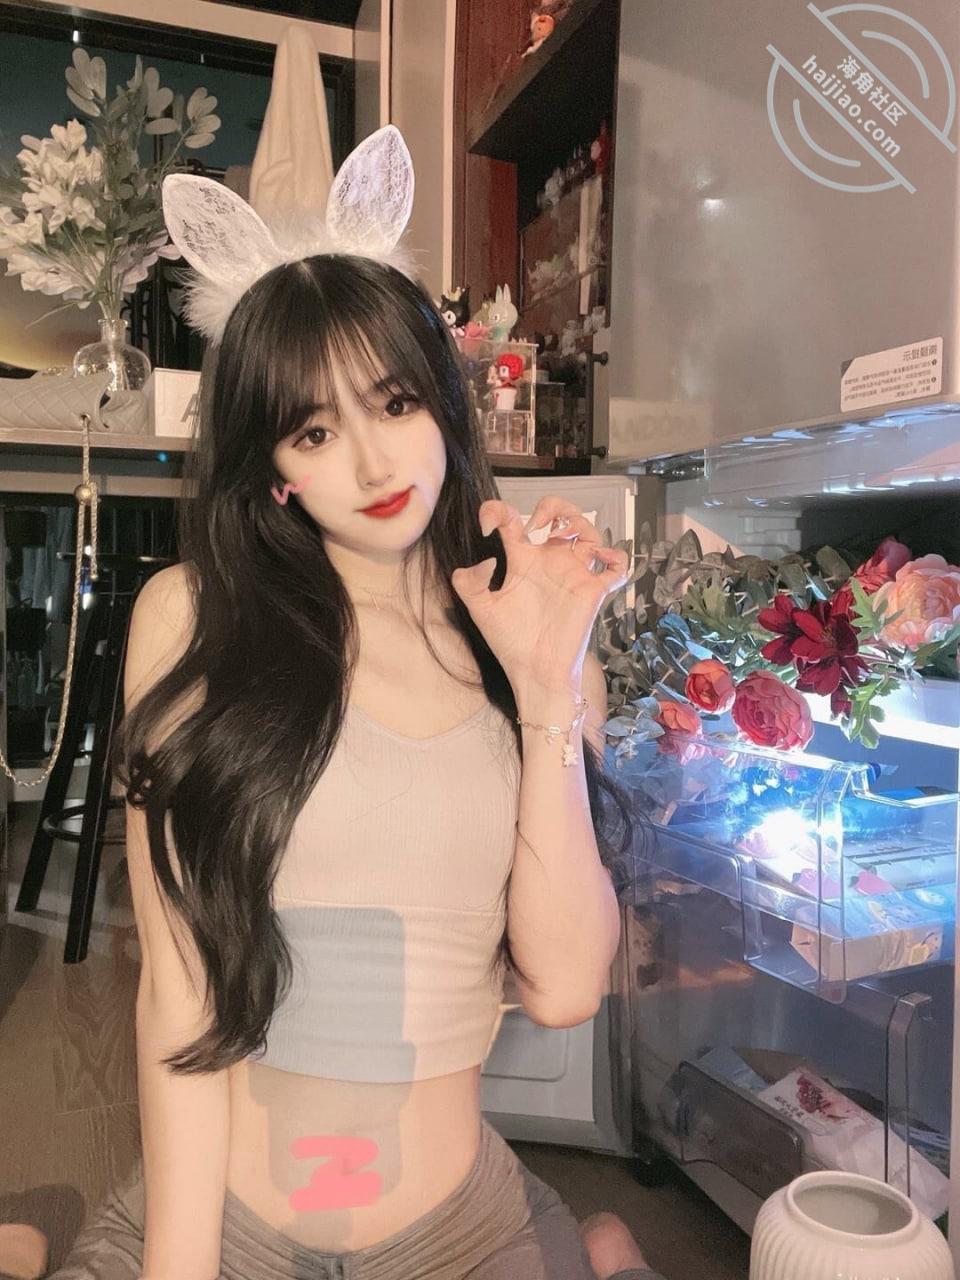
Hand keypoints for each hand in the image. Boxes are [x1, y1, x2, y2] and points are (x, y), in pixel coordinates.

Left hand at [450, 497, 629, 689]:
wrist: (534, 672)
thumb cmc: (510, 642)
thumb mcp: (480, 609)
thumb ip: (468, 583)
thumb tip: (485, 559)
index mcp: (522, 561)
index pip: (512, 520)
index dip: (496, 511)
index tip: (488, 525)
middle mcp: (550, 562)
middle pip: (561, 515)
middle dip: (552, 506)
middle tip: (537, 524)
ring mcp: (574, 574)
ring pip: (590, 533)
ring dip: (580, 523)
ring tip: (561, 535)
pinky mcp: (593, 591)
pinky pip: (617, 567)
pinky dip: (615, 556)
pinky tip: (598, 558)